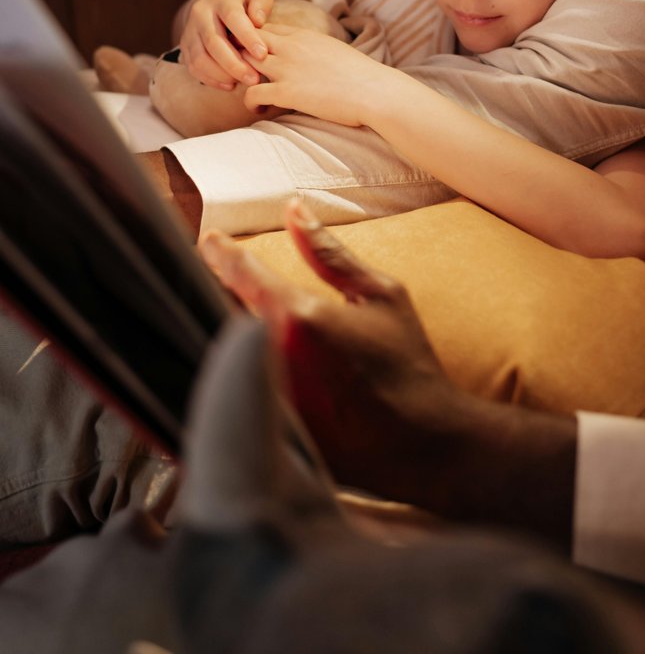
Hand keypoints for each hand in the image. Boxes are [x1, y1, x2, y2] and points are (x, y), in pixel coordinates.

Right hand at [179, 0, 273, 89]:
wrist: (211, 2)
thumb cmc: (241, 1)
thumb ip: (262, 3)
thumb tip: (258, 20)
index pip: (232, 17)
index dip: (247, 37)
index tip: (262, 55)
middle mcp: (200, 13)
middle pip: (214, 42)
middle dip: (234, 64)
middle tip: (254, 79)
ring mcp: (189, 30)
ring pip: (200, 58)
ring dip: (222, 75)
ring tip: (242, 82)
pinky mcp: (184, 46)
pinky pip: (193, 67)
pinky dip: (211, 80)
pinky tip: (229, 85)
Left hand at [199, 202, 576, 544]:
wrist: (424, 444)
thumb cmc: (408, 364)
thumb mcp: (381, 295)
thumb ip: (330, 253)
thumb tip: (295, 210)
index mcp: (300, 317)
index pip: (242, 272)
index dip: (221, 252)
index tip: (210, 241)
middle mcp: (273, 358)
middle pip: (225, 314)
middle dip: (226, 298)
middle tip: (232, 286)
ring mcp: (266, 400)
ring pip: (228, 356)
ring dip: (234, 339)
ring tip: (260, 333)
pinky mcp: (267, 434)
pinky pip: (238, 394)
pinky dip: (243, 377)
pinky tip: (263, 377)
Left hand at [243, 26, 390, 125]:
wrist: (375, 91)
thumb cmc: (361, 76)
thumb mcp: (334, 51)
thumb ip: (314, 50)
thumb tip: (311, 59)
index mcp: (302, 35)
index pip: (264, 28)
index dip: (252, 41)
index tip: (252, 57)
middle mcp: (290, 47)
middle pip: (246, 41)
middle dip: (238, 55)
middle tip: (240, 74)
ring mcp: (286, 68)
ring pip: (242, 62)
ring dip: (240, 77)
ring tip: (249, 91)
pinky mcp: (286, 92)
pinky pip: (251, 93)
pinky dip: (249, 101)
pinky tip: (259, 108)